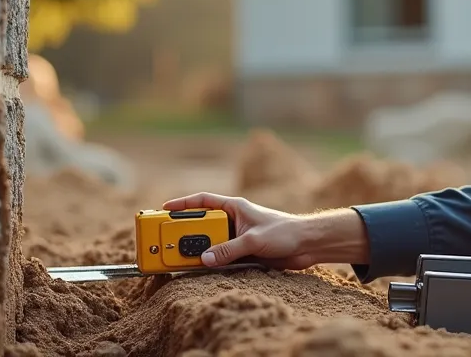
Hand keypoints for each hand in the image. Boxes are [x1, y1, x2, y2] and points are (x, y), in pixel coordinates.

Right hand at [161, 193, 369, 270]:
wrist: (308, 245)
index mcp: (234, 207)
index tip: (163, 209)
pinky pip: (222, 257)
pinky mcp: (243, 253)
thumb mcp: (254, 240)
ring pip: (211, 244)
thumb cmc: (285, 231)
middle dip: (185, 234)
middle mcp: (233, 221)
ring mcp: (237, 237)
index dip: (182, 204)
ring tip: (183, 260)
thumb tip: (205, 259)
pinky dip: (213, 263)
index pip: (202, 201)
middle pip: (202, 226)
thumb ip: (229, 249)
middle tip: (168, 243)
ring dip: (199, 252)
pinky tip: (204, 270)